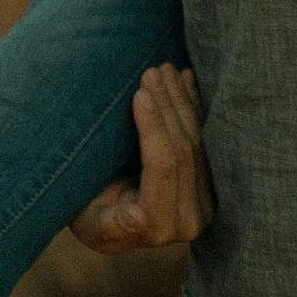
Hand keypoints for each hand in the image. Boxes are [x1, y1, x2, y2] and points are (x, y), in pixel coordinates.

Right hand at [69, 64, 213, 252]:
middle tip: (151, 71)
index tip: (139, 93)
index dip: (155, 127)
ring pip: (196, 140)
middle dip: (167, 106)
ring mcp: (203, 200)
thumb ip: (112, 225)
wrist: (104, 220)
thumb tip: (137, 215)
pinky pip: (203, 139)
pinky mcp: (208, 184)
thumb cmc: (88, 219)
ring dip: (180, 100)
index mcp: (159, 227)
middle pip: (183, 150)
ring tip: (164, 69)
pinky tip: (185, 80)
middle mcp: (189, 218)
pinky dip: (191, 107)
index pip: (163, 166)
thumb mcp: (89, 225)